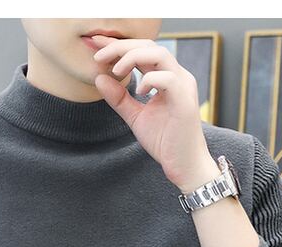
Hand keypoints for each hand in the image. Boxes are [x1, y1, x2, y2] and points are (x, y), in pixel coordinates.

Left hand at [90, 34, 219, 192]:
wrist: (184, 166)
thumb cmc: (165, 142)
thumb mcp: (135, 117)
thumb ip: (119, 99)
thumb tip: (99, 78)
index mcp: (166, 77)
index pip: (142, 51)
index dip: (119, 46)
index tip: (96, 46)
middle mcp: (177, 76)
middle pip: (149, 45)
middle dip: (122, 46)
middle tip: (98, 54)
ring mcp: (183, 87)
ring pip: (160, 54)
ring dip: (133, 57)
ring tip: (115, 70)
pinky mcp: (185, 101)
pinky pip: (168, 79)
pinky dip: (150, 80)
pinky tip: (138, 91)